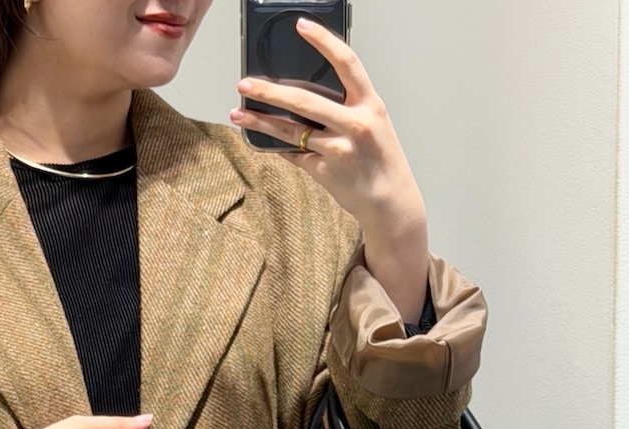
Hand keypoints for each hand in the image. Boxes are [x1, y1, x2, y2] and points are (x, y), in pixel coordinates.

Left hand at [231, 19, 429, 322]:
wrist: (391, 202)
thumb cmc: (381, 160)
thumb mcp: (373, 125)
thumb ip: (346, 108)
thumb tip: (304, 96)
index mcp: (370, 104)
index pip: (346, 63)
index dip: (323, 41)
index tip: (301, 26)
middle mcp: (355, 124)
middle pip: (304, 100)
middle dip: (270, 91)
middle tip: (245, 84)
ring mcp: (338, 149)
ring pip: (290, 130)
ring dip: (260, 122)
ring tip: (237, 113)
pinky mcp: (324, 171)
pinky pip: (293, 154)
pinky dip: (277, 146)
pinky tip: (260, 139)